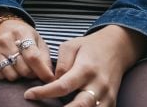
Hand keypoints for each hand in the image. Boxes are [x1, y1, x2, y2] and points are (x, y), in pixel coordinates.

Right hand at [0, 19, 53, 83]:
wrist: (3, 27)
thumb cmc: (24, 36)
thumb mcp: (38, 41)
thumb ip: (45, 57)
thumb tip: (50, 77)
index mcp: (21, 33)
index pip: (33, 57)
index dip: (42, 71)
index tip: (49, 80)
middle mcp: (5, 40)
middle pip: (23, 69)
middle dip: (30, 74)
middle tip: (31, 69)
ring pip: (11, 75)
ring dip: (18, 75)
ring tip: (18, 67)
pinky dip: (5, 75)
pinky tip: (8, 67)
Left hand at [23, 26, 146, 106]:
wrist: (118, 49)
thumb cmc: (90, 46)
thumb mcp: (71, 46)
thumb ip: (61, 64)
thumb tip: (52, 83)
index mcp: (86, 69)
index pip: (62, 86)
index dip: (44, 93)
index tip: (28, 95)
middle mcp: (98, 85)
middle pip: (80, 106)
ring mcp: (107, 95)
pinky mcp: (112, 101)